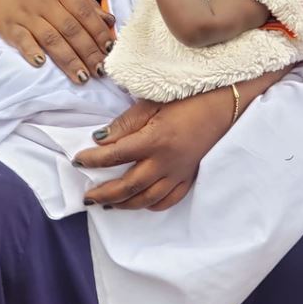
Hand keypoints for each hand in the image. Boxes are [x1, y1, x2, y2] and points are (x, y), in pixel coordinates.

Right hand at [0, 0, 114, 83]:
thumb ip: (85, 3)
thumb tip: (110, 21)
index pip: (84, 12)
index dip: (98, 31)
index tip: (110, 50)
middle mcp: (44, 1)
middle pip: (70, 29)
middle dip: (88, 51)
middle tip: (100, 70)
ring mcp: (26, 14)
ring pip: (51, 38)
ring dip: (68, 59)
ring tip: (82, 77)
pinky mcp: (9, 26)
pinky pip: (21, 40)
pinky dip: (31, 51)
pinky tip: (41, 64)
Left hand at [74, 88, 234, 209]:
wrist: (224, 105)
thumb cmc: (187, 99)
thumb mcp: (152, 103)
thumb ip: (126, 123)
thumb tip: (100, 139)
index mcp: (154, 140)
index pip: (115, 155)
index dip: (93, 160)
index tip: (78, 161)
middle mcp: (165, 162)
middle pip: (128, 186)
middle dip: (105, 193)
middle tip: (87, 197)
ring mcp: (178, 173)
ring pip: (147, 198)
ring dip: (124, 204)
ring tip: (108, 205)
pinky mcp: (189, 177)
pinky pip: (169, 199)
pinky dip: (152, 205)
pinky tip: (141, 203)